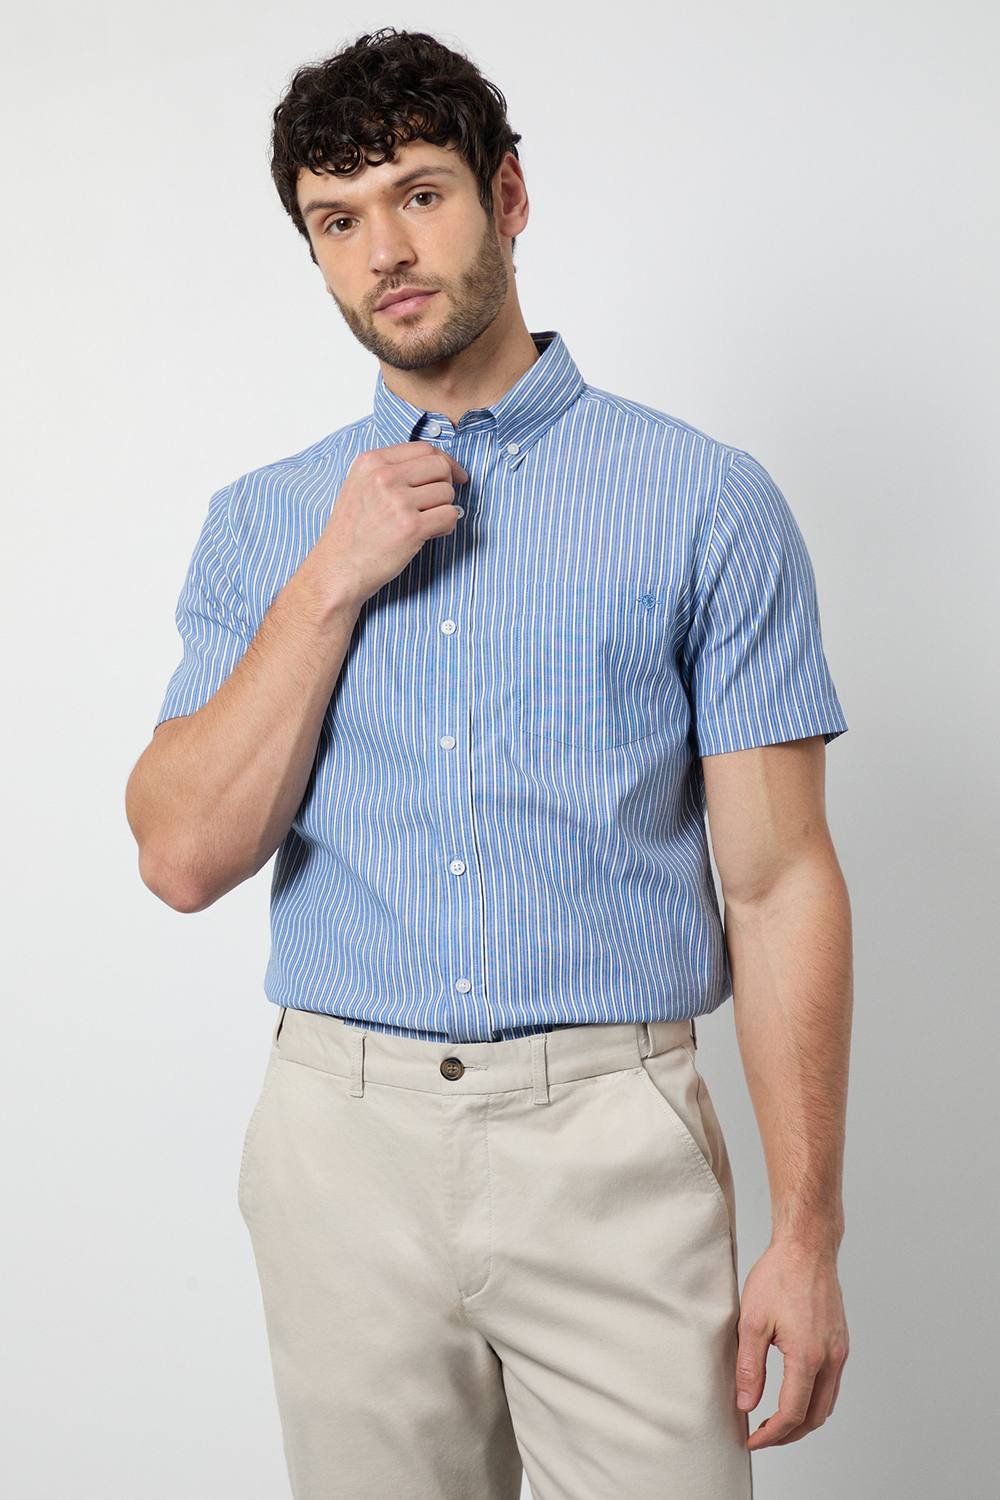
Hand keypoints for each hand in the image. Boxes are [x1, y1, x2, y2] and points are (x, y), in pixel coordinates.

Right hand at [313, 440, 469, 608]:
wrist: (338, 568)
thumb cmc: (351, 533)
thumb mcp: (360, 486)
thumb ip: (392, 470)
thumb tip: (437, 465)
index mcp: (371, 462)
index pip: (423, 448)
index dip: (444, 462)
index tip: (451, 476)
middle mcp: (383, 477)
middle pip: (440, 466)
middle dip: (446, 486)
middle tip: (437, 504)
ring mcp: (398, 501)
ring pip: (447, 493)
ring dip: (444, 509)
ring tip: (426, 523)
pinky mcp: (411, 527)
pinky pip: (450, 516)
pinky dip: (446, 526)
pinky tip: (430, 534)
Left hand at [735, 1238, 848, 1448]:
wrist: (807, 1247)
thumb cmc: (779, 1276)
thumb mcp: (752, 1322)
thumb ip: (750, 1368)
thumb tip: (745, 1405)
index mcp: (808, 1356)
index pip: (792, 1413)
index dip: (770, 1434)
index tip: (750, 1440)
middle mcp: (831, 1358)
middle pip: (815, 1417)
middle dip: (788, 1434)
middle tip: (761, 1437)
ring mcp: (840, 1351)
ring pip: (827, 1404)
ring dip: (803, 1420)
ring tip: (775, 1421)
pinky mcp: (841, 1343)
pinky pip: (832, 1384)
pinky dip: (814, 1399)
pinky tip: (793, 1393)